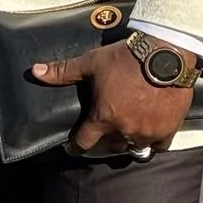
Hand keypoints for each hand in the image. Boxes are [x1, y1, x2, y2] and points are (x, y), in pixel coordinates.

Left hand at [32, 41, 193, 154]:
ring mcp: (146, 132)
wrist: (166, 54)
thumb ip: (64, 71)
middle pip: (111, 146)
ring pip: (135, 147)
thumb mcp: (92, 63)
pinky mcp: (167, 129)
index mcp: (103, 117)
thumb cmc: (126, 58)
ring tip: (129, 132)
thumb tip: (35, 72)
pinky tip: (151, 132)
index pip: (83, 142)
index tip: (74, 148)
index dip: (76, 146)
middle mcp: (123, 130)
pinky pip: (159, 145)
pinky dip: (154, 140)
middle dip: (107, 139)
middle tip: (107, 131)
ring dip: (130, 141)